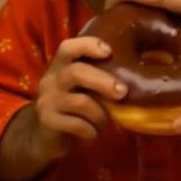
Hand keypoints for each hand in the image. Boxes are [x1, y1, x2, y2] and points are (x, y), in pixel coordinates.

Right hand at [29, 36, 126, 160]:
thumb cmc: (72, 106)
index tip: (108, 51)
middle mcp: (51, 79)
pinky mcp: (48, 121)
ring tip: (105, 122)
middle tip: (122, 92)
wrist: (44, 135)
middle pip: (76, 72)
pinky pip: (76, 124)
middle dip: (103, 82)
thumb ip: (98, 77)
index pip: (68, 47)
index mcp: (61, 66)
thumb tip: (135, 75)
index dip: (88, 45)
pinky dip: (91, 130)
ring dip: (100, 114)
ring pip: (80, 102)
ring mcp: (47, 100)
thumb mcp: (81, 87)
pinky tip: (93, 133)